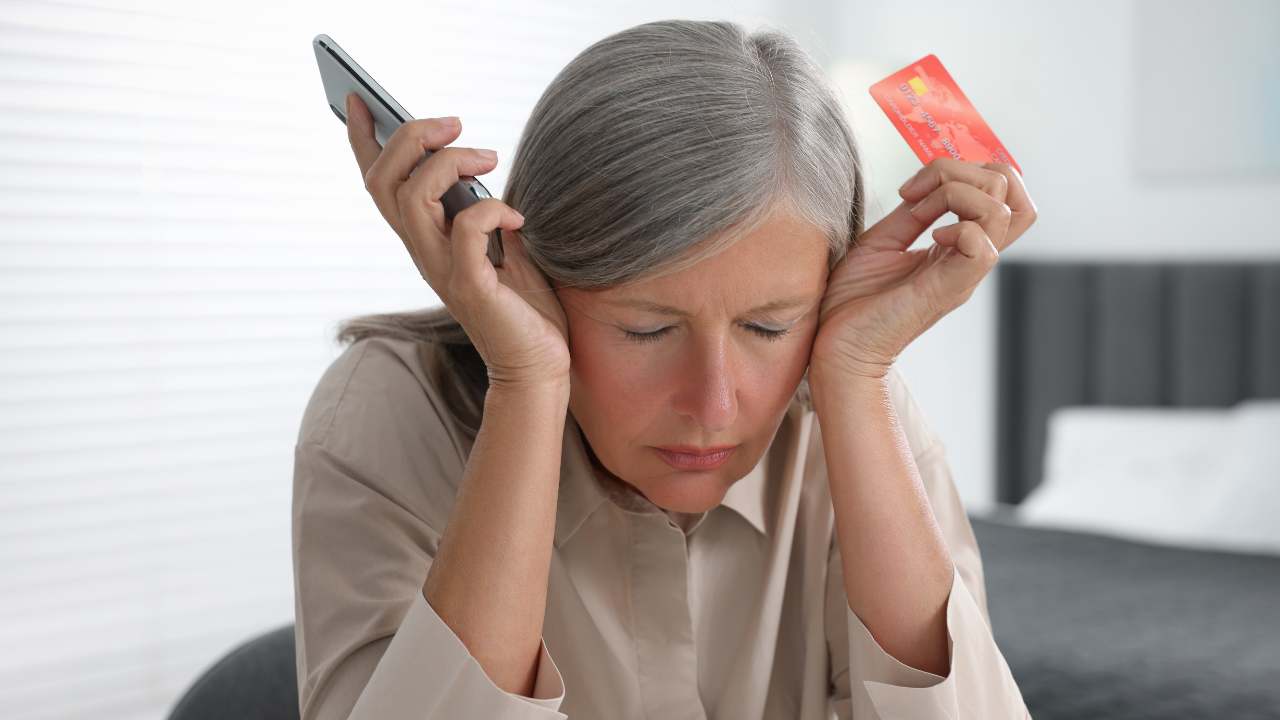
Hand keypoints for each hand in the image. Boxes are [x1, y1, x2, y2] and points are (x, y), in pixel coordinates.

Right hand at [344, 93, 570, 388]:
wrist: (538, 365)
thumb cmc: (524, 306)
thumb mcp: (502, 244)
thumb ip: (484, 210)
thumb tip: (481, 165)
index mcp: (425, 239)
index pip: (379, 183)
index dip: (362, 139)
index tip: (356, 97)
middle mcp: (423, 252)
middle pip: (385, 181)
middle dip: (411, 137)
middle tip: (455, 124)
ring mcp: (443, 271)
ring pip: (413, 198)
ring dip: (450, 163)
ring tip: (490, 159)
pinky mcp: (470, 288)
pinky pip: (464, 234)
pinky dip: (490, 211)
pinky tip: (516, 218)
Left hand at [810, 158, 1036, 379]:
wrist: (836, 345)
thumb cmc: (852, 301)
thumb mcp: (882, 240)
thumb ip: (912, 212)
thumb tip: (929, 182)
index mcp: (958, 246)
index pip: (1003, 194)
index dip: (967, 169)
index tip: (916, 187)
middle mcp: (970, 258)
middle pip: (1013, 195)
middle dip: (965, 171)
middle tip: (918, 193)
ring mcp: (964, 274)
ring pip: (1003, 211)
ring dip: (956, 194)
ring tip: (920, 213)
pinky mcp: (949, 289)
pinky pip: (983, 246)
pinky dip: (956, 228)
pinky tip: (929, 240)